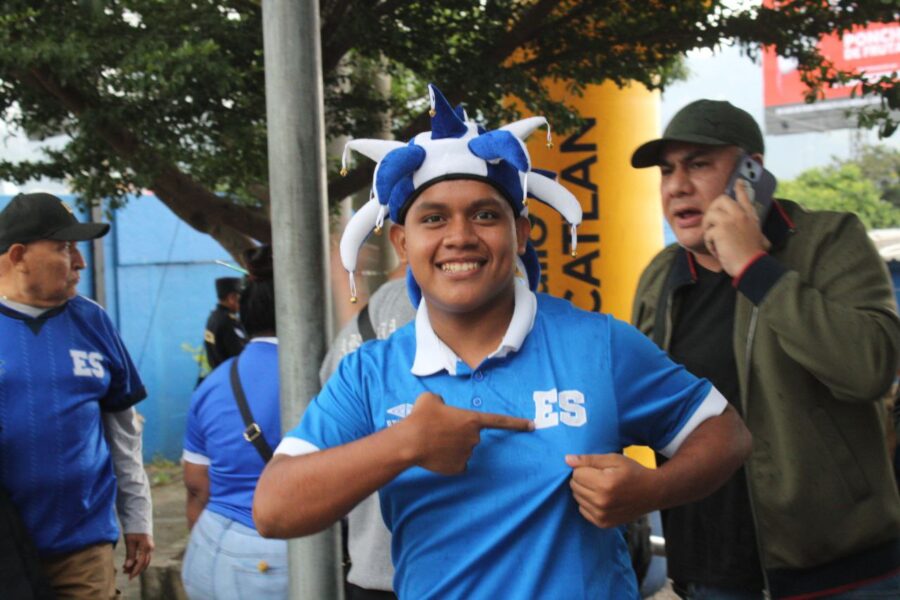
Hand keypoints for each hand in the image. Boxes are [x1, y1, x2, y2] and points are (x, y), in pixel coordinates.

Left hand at [123, 533, 153, 579]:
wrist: (138, 519)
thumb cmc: (133, 529)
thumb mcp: (130, 542)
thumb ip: (130, 554)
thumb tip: (128, 566)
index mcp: (146, 547)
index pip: (141, 563)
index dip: (135, 571)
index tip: (129, 577)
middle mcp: (150, 548)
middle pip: (144, 563)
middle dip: (135, 570)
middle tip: (125, 573)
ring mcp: (150, 547)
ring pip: (144, 561)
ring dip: (136, 566)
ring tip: (125, 568)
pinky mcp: (147, 547)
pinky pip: (144, 557)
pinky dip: (137, 561)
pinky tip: (130, 562)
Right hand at [402, 392, 533, 474]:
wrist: (410, 442)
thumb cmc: (421, 417)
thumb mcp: (431, 398)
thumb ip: (442, 402)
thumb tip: (441, 406)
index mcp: (472, 419)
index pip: (500, 421)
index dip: (517, 423)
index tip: (532, 425)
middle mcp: (474, 438)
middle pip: (470, 435)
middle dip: (457, 433)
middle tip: (438, 430)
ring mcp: (468, 455)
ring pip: (462, 450)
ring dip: (451, 446)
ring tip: (432, 442)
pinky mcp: (459, 469)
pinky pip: (457, 464)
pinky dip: (448, 461)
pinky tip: (436, 456)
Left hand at [566, 453, 656, 527]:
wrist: (653, 493)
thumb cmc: (633, 472)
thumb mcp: (613, 459)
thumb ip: (589, 460)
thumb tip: (567, 459)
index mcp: (604, 484)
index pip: (576, 474)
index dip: (585, 468)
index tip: (597, 469)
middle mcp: (602, 502)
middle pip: (574, 486)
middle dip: (583, 479)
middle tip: (600, 477)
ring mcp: (602, 516)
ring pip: (577, 498)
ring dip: (585, 491)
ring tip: (602, 487)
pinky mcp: (603, 524)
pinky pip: (582, 510)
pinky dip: (588, 503)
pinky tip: (602, 498)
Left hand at [702, 179, 770, 275]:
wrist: (751, 265)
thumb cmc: (752, 256)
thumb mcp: (758, 238)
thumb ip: (753, 233)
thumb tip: (766, 242)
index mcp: (750, 217)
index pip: (744, 197)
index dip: (740, 188)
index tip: (738, 181)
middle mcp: (741, 215)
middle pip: (720, 199)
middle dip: (712, 210)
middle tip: (712, 224)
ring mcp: (730, 220)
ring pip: (709, 215)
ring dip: (709, 230)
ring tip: (716, 242)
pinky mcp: (720, 229)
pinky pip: (707, 233)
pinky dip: (710, 244)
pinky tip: (718, 251)